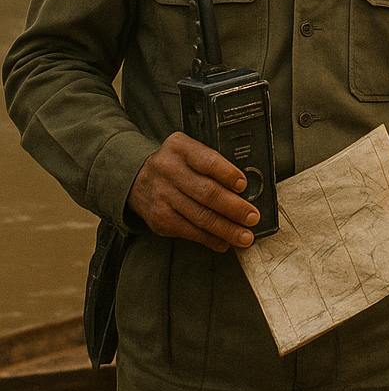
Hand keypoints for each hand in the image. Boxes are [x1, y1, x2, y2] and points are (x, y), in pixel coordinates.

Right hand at [127, 131, 259, 250]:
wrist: (135, 178)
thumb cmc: (176, 164)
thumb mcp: (189, 151)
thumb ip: (212, 163)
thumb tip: (245, 189)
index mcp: (180, 148)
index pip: (208, 161)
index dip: (228, 174)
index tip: (243, 185)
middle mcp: (168, 171)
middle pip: (207, 192)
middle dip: (234, 208)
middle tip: (253, 217)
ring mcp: (162, 196)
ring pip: (200, 216)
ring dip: (226, 229)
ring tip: (245, 236)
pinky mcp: (159, 219)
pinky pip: (190, 231)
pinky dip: (210, 239)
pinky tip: (224, 242)